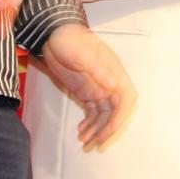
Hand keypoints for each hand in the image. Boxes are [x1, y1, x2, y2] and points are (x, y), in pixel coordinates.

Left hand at [29, 24, 137, 150]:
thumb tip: (113, 86)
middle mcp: (109, 83)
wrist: (53, 35)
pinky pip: (92, 112)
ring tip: (84, 142)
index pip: (126, 98)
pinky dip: (89, 123)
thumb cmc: (69, 40)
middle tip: (96, 143)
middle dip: (108, 128)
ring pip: (104, 115)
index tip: (110, 128)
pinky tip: (81, 131)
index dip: (121, 115)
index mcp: (113, 72)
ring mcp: (98, 88)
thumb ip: (98, 69)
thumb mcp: (82, 54)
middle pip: (116, 111)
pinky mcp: (86, 92)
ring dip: (97, 129)